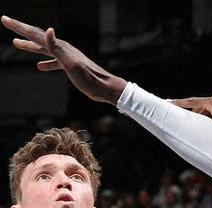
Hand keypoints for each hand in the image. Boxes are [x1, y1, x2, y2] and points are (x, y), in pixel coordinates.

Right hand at [1, 15, 126, 103]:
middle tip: (6, 22)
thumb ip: (58, 48)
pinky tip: (40, 67)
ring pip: (45, 49)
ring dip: (31, 46)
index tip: (4, 19)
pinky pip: (54, 62)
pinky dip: (46, 63)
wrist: (106, 89)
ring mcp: (67, 58)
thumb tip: (49, 30)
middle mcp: (63, 49)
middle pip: (39, 38)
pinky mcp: (72, 68)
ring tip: (17, 44)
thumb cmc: (90, 79)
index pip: (36, 34)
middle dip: (22, 31)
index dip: (19, 27)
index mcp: (61, 47)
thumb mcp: (71, 63)